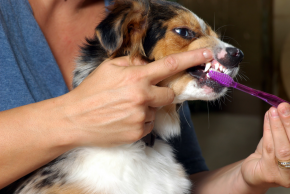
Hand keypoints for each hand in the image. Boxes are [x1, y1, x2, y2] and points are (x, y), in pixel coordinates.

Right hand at [59, 49, 212, 146]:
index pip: (171, 65)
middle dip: (162, 94)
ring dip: (147, 108)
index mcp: (136, 78)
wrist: (74, 119)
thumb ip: (131, 63)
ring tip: (125, 109)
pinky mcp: (138, 133)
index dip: (192, 60)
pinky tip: (124, 119)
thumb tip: (146, 65)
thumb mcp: (109, 68)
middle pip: (169, 95)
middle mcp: (142, 97)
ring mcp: (141, 117)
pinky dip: (141, 121)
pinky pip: (149, 125)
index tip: (209, 55)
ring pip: (157, 111)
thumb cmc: (90, 92)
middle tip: (144, 94)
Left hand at [241, 100, 289, 189]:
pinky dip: (268, 131)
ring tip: (273, 111)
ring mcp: (287, 175)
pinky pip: (269, 150)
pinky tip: (267, 118)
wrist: (256, 170)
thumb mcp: (287, 136)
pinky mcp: (270, 174)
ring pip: (284, 149)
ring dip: (278, 127)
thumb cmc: (275, 151)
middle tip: (284, 107)